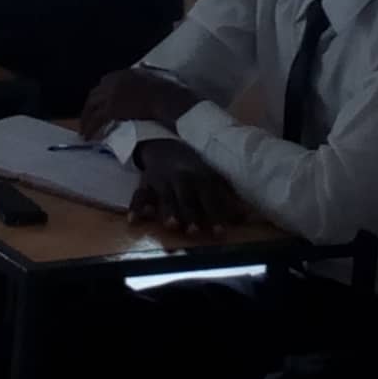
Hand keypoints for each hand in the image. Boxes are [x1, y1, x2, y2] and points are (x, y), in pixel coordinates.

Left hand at [80, 67, 197, 139]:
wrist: (167, 97)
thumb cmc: (169, 87)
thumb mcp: (157, 72)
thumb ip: (148, 69)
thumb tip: (144, 65)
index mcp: (123, 73)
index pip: (104, 83)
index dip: (100, 95)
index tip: (98, 105)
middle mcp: (113, 80)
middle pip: (94, 94)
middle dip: (88, 108)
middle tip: (85, 120)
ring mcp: (111, 94)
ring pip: (91, 107)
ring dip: (86, 120)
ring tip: (84, 133)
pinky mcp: (112, 108)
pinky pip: (97, 119)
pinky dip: (91, 128)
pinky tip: (89, 137)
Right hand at [129, 139, 246, 234]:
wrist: (164, 145)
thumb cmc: (192, 168)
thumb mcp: (210, 178)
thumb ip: (224, 199)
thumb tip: (244, 219)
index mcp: (200, 177)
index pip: (209, 198)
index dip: (215, 215)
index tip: (220, 233)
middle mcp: (181, 179)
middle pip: (187, 198)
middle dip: (191, 214)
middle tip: (194, 231)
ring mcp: (162, 180)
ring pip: (165, 196)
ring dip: (169, 211)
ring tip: (171, 226)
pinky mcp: (145, 182)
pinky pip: (139, 195)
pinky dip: (136, 207)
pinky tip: (134, 221)